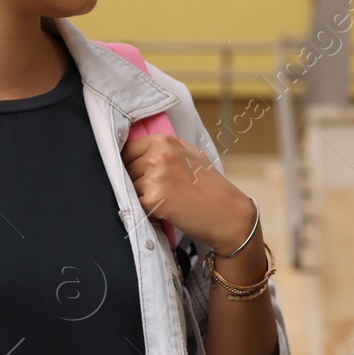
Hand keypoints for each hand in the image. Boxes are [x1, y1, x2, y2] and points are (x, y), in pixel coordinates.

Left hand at [119, 134, 256, 250]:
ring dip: (140, 194)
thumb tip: (137, 149)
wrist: (227, 213)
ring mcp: (155, 177)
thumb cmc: (211, 185)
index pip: (128, 148)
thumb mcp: (191, 154)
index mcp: (165, 141)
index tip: (135, 171)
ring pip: (129, 186)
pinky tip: (164, 209)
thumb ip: (165, 148)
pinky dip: (145, 208)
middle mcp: (158, 155)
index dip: (129, 162)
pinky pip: (135, 202)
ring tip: (164, 198)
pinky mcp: (153, 199)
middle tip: (157, 189)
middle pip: (125, 167)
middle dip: (134, 179)